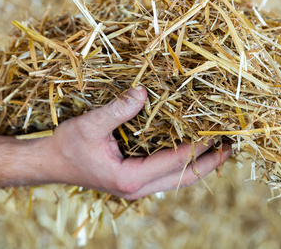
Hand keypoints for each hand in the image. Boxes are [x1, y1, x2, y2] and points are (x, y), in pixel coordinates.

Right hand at [41, 86, 231, 199]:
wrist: (49, 164)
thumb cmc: (66, 146)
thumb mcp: (89, 125)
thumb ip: (117, 109)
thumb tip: (143, 92)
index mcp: (130, 178)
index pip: (174, 162)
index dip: (198, 147)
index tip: (219, 133)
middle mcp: (137, 188)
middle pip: (183, 178)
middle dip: (209, 163)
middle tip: (231, 147)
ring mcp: (136, 188)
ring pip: (177, 180)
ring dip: (199, 165)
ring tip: (219, 149)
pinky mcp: (133, 182)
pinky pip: (166, 176)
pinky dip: (182, 165)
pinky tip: (191, 151)